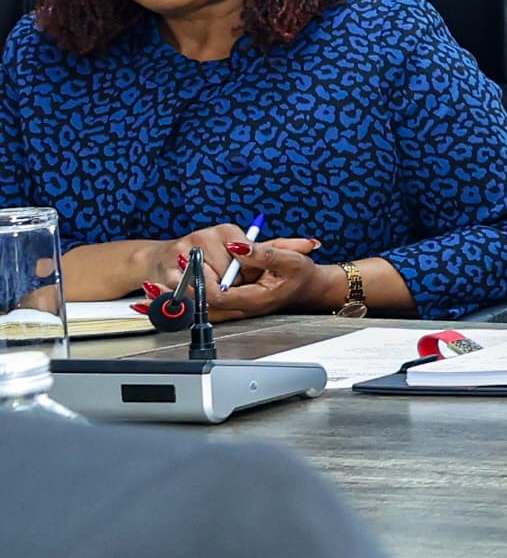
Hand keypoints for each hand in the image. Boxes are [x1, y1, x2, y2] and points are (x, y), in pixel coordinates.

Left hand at [154, 226, 330, 321]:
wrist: (308, 289)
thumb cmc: (300, 275)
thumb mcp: (291, 260)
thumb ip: (263, 253)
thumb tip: (237, 246)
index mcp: (254, 299)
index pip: (218, 295)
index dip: (196, 283)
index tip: (180, 267)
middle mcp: (240, 308)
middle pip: (200, 307)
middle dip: (173, 296)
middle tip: (151, 284)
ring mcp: (232, 309)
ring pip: (196, 310)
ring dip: (170, 301)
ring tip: (147, 291)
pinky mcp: (227, 306)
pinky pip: (198, 308)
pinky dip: (177, 303)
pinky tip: (157, 300)